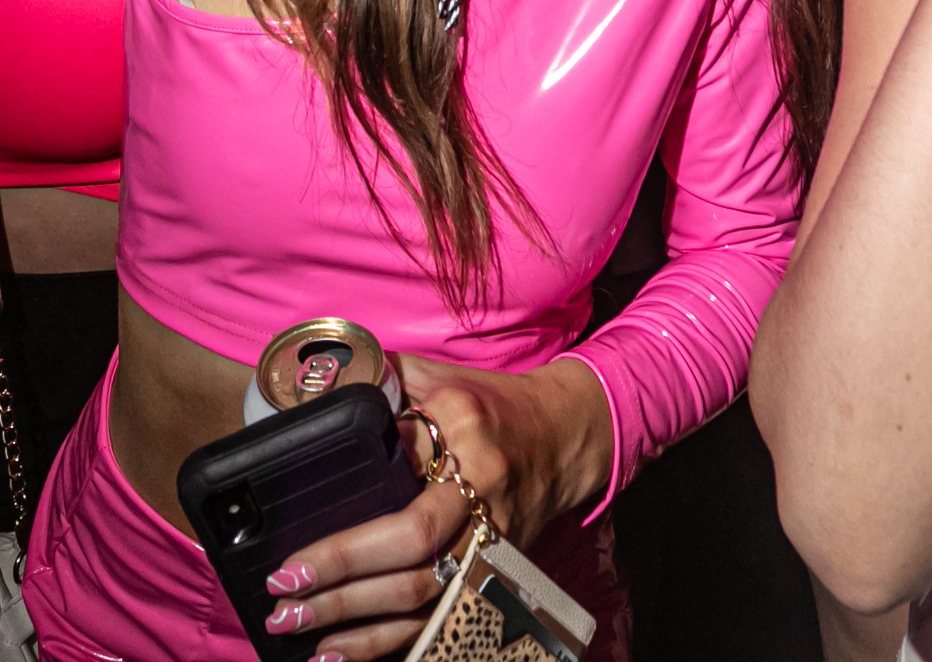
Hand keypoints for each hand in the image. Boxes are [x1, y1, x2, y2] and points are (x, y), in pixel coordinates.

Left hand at [258, 358, 612, 660]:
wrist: (565, 436)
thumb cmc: (495, 405)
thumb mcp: (445, 381)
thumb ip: (389, 383)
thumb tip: (323, 392)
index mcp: (472, 454)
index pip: (410, 516)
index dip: (350, 549)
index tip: (292, 562)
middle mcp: (484, 510)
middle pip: (412, 568)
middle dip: (341, 591)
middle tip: (282, 601)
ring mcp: (492, 553)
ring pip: (423, 606)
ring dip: (355, 629)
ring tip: (294, 631)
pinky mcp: (491, 579)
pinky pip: (436, 623)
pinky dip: (385, 646)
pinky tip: (338, 655)